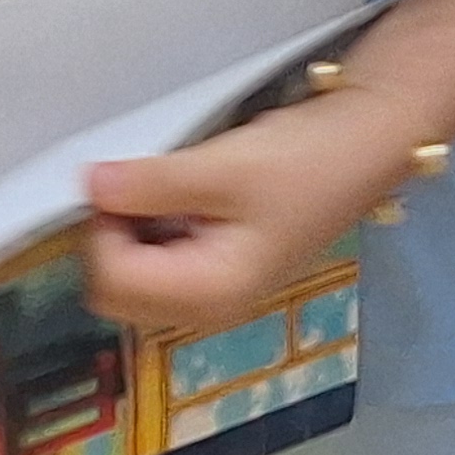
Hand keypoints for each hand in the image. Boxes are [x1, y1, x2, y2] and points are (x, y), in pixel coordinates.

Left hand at [82, 84, 436, 335]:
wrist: (366, 146)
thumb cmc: (305, 162)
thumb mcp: (223, 168)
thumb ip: (150, 184)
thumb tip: (88, 185)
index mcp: (210, 295)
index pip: (113, 283)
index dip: (102, 228)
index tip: (121, 181)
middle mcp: (207, 308)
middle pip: (116, 291)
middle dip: (111, 236)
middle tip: (137, 183)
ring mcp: (214, 290)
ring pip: (135, 277)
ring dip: (132, 231)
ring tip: (166, 185)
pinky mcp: (220, 266)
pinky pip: (160, 260)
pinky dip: (154, 228)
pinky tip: (182, 194)